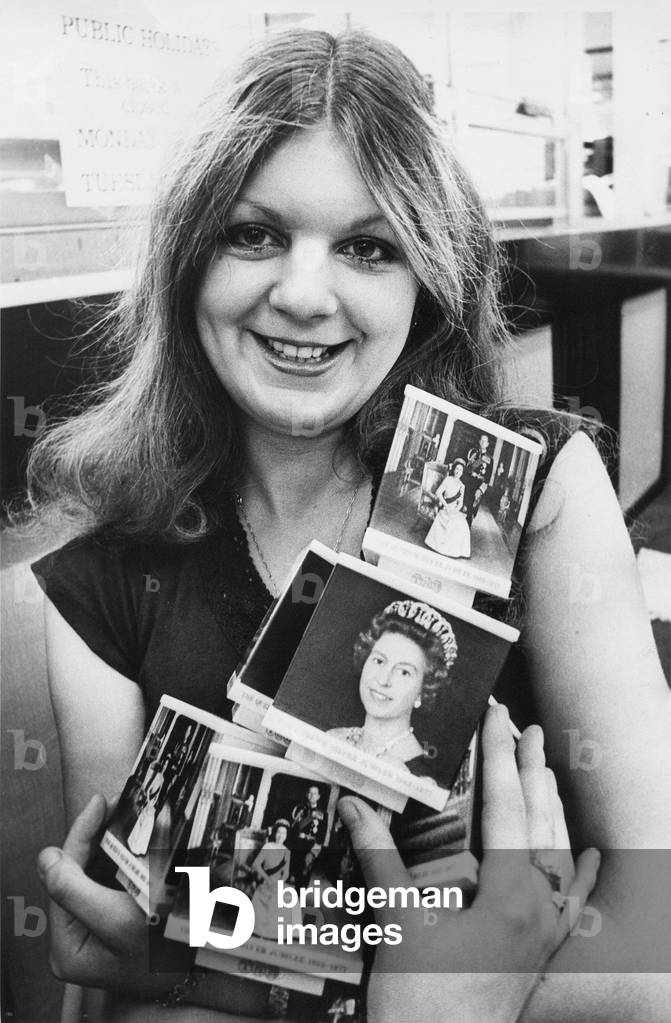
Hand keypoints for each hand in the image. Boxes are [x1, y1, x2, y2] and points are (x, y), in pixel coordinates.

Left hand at [36, 794, 161, 991]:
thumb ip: (74, 889)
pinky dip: (119, 855)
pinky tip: (130, 834)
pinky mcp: (116, 922)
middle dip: (94, 836)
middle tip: (113, 802)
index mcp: (68, 946)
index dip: (81, 836)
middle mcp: (76, 940)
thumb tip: (46, 856)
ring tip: (121, 812)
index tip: (99, 802)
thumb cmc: (168, 950)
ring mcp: (96, 930)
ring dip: (105, 840)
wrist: (211, 964)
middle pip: (77, 874)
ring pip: (93, 872)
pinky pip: (110, 879)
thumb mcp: (120, 920)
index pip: (64, 879)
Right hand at [338, 705, 599, 1022]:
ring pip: (560, 856)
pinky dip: (579, 874)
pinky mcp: (542, 956)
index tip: (499, 718)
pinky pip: (572, 905)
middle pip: (542, 822)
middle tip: (529, 729)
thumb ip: (380, 859)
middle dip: (533, 771)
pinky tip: (587, 856)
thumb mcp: (398, 922)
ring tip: (546, 771)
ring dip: (553, 809)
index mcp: (507, 895)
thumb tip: (356, 807)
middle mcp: (537, 909)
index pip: (505, 806)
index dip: (500, 757)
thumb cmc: (421, 1000)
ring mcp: (545, 934)